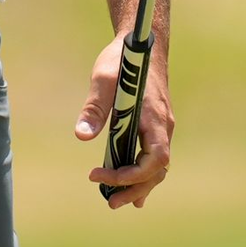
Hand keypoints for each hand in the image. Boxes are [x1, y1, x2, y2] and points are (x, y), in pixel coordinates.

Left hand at [75, 36, 173, 208]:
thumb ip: (94, 108)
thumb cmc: (124, 59)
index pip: (154, 159)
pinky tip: (131, 190)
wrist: (143, 43)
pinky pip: (153, 157)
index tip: (101, 174)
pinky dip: (142, 175)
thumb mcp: (103, 78)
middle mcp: (164, 127)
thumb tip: (81, 136)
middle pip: (156, 170)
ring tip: (115, 201)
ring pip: (156, 167)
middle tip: (109, 202)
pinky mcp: (155, 126)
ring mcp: (162, 128)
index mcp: (154, 117)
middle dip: (134, 188)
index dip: (131, 174)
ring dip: (138, 186)